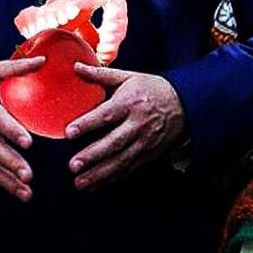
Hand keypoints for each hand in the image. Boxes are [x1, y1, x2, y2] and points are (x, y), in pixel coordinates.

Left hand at [65, 64, 184, 190]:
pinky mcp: (148, 154)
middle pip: (114, 143)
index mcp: (129, 103)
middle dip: (92, 156)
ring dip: (99, 174)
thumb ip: (100, 74)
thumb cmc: (150, 88)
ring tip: (79, 182)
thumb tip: (76, 66)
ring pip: (121, 161)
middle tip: (72, 165)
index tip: (69, 133)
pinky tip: (94, 185)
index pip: (106, 115)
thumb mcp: (127, 76)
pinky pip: (128, 168)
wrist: (183, 104)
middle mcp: (137, 125)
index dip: (87, 124)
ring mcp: (144, 142)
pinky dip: (111, 178)